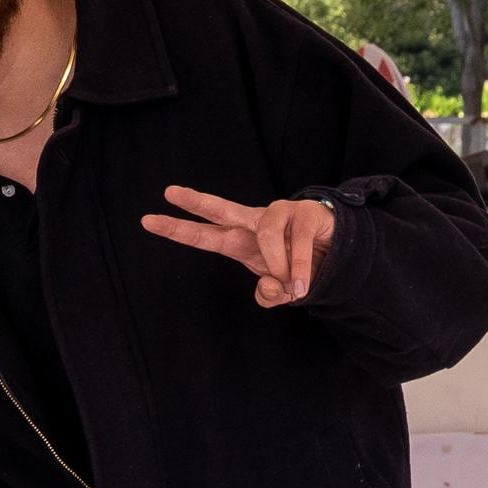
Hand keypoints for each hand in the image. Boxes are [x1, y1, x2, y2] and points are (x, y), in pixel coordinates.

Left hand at [140, 186, 335, 306]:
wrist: (339, 259)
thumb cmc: (300, 269)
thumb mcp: (281, 291)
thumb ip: (270, 295)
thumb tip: (268, 287)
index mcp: (241, 242)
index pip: (205, 235)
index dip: (178, 229)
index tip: (148, 221)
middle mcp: (255, 223)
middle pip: (221, 209)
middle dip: (196, 202)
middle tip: (169, 192)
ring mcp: (280, 214)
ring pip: (265, 234)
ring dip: (278, 265)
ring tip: (291, 285)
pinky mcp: (305, 213)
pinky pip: (296, 241)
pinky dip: (298, 267)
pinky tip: (302, 283)